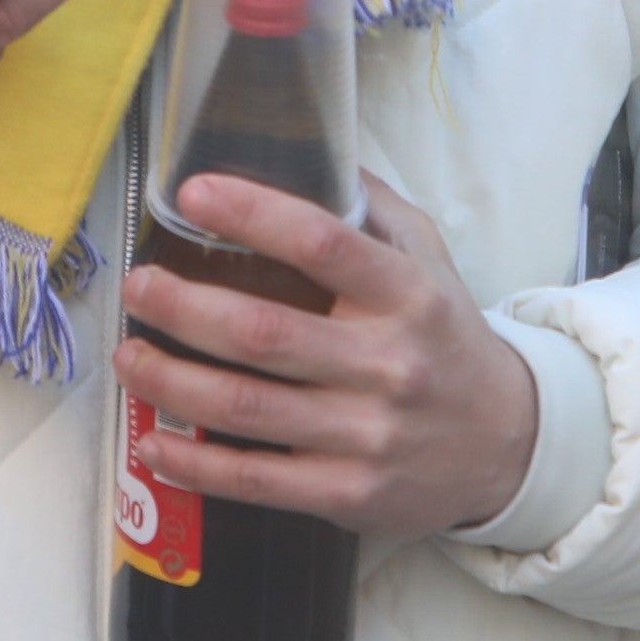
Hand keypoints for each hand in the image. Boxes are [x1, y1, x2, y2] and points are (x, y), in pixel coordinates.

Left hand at [116, 170, 540, 538]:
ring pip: (245, 407)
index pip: (324, 243)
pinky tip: (153, 441)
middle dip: (183, 306)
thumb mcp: (431, 260)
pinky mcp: (349, 493)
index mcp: (407, 296)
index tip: (194, 193)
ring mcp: (366, 434)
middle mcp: (387, 364)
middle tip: (138, 285)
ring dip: (171, 380)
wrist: (510, 444)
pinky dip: (195, 463)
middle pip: (263, 334)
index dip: (252, 213)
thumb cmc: (447, 339)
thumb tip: (307, 147)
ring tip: (129, 356)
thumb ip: (373, 208)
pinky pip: (255, 479)